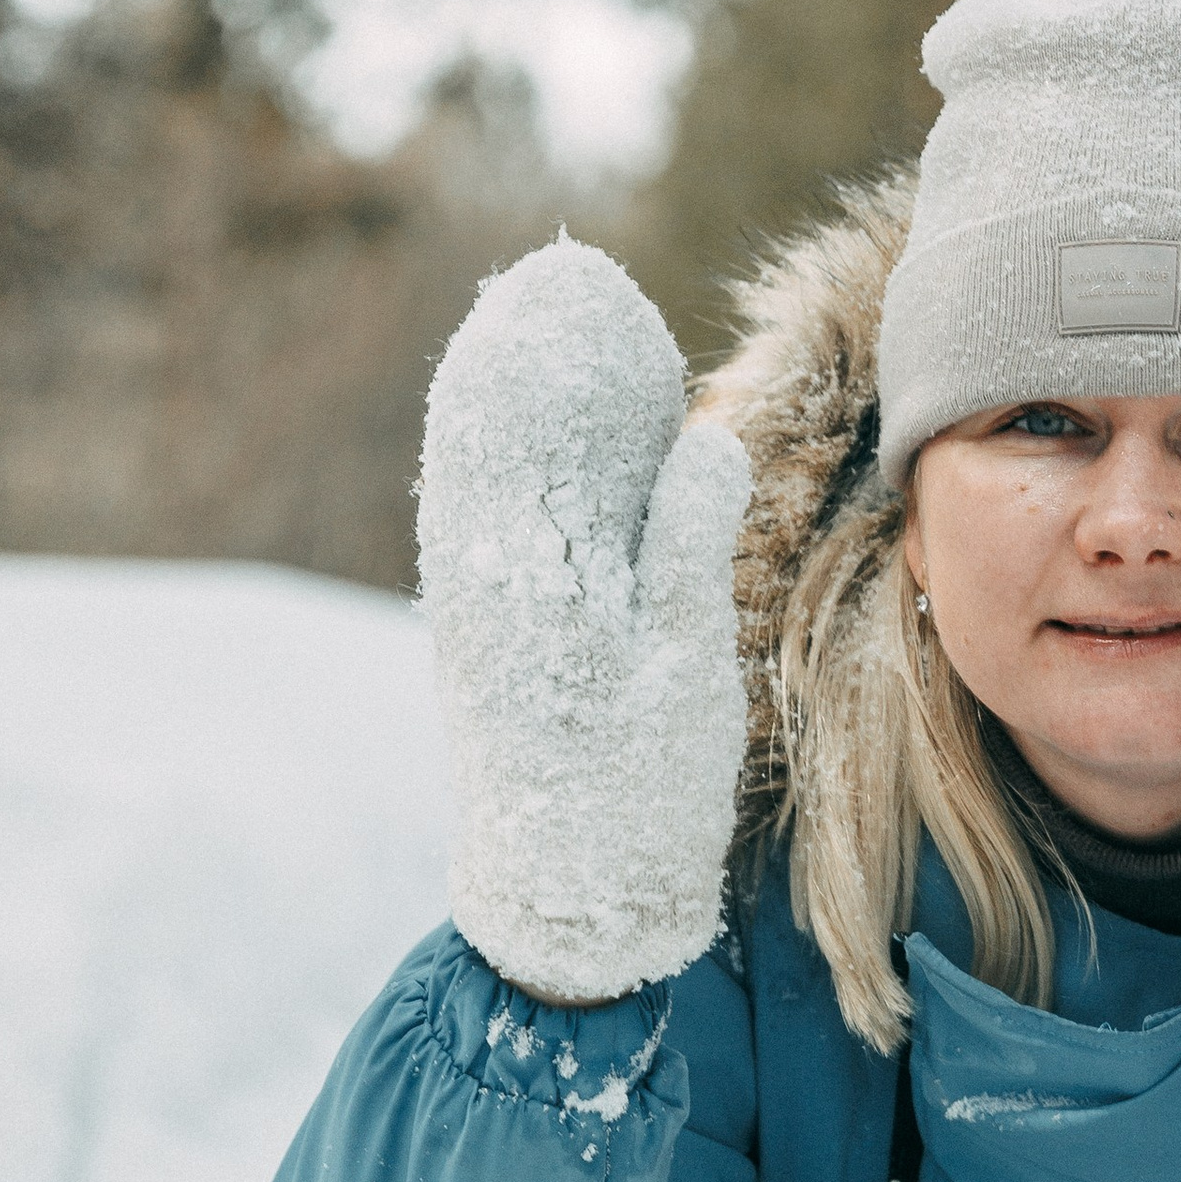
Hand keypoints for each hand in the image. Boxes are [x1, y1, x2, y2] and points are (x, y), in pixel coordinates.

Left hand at [417, 237, 750, 1005]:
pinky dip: (513, 478)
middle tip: (556, 290)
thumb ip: (689, 542)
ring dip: (518, 420)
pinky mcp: (482, 645)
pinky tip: (545, 461)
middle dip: (524, 366)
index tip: (570, 283)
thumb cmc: (635, 791)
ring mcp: (475, 613)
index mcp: (529, 573)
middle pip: (493, 440)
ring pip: (487, 485)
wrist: (566, 898)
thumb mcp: (687, 662)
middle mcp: (483, 580)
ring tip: (540, 348)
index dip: (547, 350)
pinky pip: (488, 531)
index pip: (521, 425)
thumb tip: (705, 437)